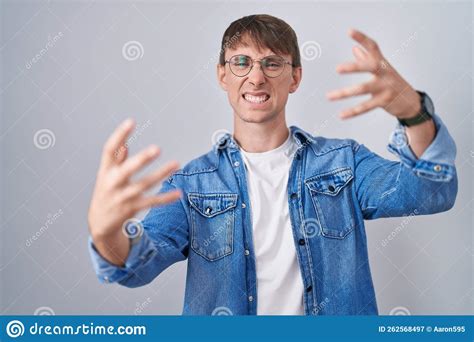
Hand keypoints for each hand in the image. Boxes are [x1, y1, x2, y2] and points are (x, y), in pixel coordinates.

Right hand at [88, 119, 180, 241]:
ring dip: (161, 174)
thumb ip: (116, 160)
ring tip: (176, 164)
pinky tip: (178, 193)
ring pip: (144, 185)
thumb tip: (124, 145)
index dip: (119, 135)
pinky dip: (165, 198)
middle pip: (127, 169)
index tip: (131, 121)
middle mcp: (112, 183)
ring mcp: (122, 197)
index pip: (109, 150)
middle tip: (157, 148)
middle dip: (142, 159)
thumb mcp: (106, 175)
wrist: (99, 223)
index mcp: (105, 171)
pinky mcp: (132, 209)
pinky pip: (152, 202)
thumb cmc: (106, 192)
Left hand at [326, 29, 420, 119]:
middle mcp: (384, 73)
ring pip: (362, 89)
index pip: (373, 47)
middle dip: (354, 67)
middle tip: (337, 69)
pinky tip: (341, 115)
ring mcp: (385, 87)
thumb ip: (368, 59)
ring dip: (344, 93)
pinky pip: (365, 107)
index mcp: (382, 63)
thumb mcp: (382, 70)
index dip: (362, 38)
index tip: (349, 32)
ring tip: (329, 96)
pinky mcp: (384, 101)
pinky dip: (353, 111)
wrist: (411, 102)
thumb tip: (355, 49)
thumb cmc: (393, 82)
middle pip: (370, 67)